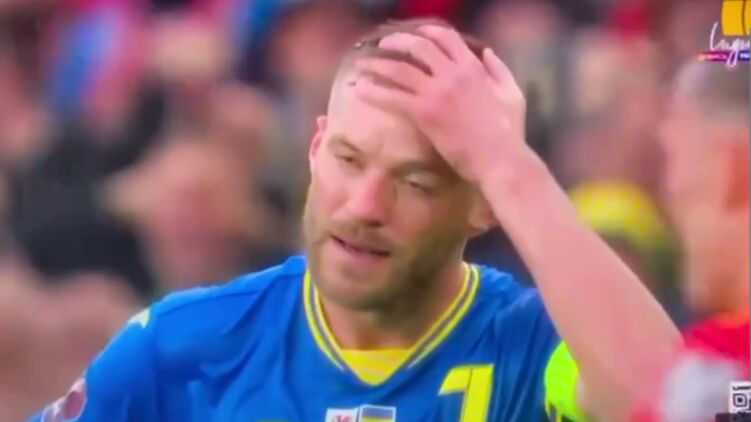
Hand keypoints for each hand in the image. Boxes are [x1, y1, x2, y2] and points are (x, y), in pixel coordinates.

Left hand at [353, 25, 527, 184]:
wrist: (499, 159)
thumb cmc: (508, 132)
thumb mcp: (513, 93)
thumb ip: (499, 70)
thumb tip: (488, 52)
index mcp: (473, 67)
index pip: (446, 38)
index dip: (427, 32)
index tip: (414, 34)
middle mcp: (452, 74)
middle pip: (418, 47)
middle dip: (396, 43)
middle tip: (381, 46)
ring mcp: (436, 93)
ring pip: (400, 70)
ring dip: (377, 65)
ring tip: (361, 66)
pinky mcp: (424, 114)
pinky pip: (393, 98)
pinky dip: (374, 92)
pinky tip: (360, 90)